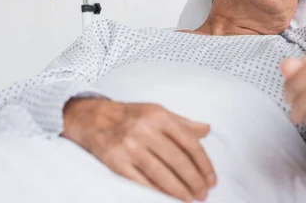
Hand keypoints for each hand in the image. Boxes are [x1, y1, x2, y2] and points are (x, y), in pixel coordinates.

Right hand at [61, 98, 216, 201]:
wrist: (93, 119)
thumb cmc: (131, 116)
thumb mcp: (158, 112)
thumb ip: (183, 123)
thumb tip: (207, 130)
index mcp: (159, 116)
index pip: (190, 143)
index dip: (204, 164)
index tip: (211, 179)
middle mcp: (145, 130)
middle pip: (178, 161)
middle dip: (194, 181)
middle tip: (204, 194)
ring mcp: (130, 147)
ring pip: (162, 174)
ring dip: (180, 191)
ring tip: (191, 199)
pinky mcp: (117, 163)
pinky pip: (142, 182)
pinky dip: (158, 192)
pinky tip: (169, 198)